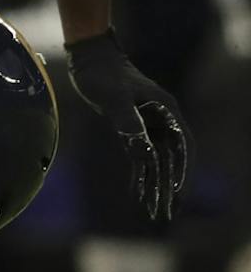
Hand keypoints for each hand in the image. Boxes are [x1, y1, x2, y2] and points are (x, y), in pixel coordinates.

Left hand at [66, 31, 190, 219]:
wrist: (89, 59)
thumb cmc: (103, 74)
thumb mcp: (113, 97)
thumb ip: (128, 121)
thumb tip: (141, 148)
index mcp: (166, 112)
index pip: (182, 147)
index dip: (182, 170)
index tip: (178, 191)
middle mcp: (162, 120)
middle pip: (171, 159)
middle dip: (170, 186)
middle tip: (167, 212)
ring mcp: (149, 125)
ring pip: (157, 160)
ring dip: (156, 184)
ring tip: (154, 210)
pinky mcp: (132, 127)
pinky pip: (140, 155)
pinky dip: (140, 173)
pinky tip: (138, 192)